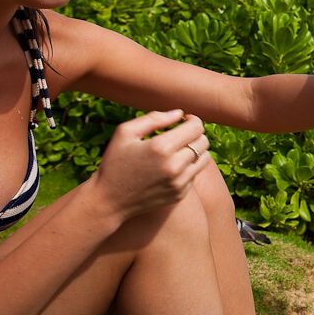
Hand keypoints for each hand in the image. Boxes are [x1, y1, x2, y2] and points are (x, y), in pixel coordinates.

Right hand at [89, 109, 210, 220]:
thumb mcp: (126, 133)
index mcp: (161, 147)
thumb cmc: (114, 162)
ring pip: (205, 158)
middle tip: (181, 134)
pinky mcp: (180, 194)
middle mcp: (174, 166)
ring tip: (180, 148)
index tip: (184, 120)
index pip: (196, 127)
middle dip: (195, 134)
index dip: (192, 120)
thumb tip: (180, 113)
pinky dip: (189, 167)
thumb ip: (154, 118)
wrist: (108, 201)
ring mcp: (179, 183)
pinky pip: (195, 174)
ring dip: (196, 150)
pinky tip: (172, 166)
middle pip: (203, 141)